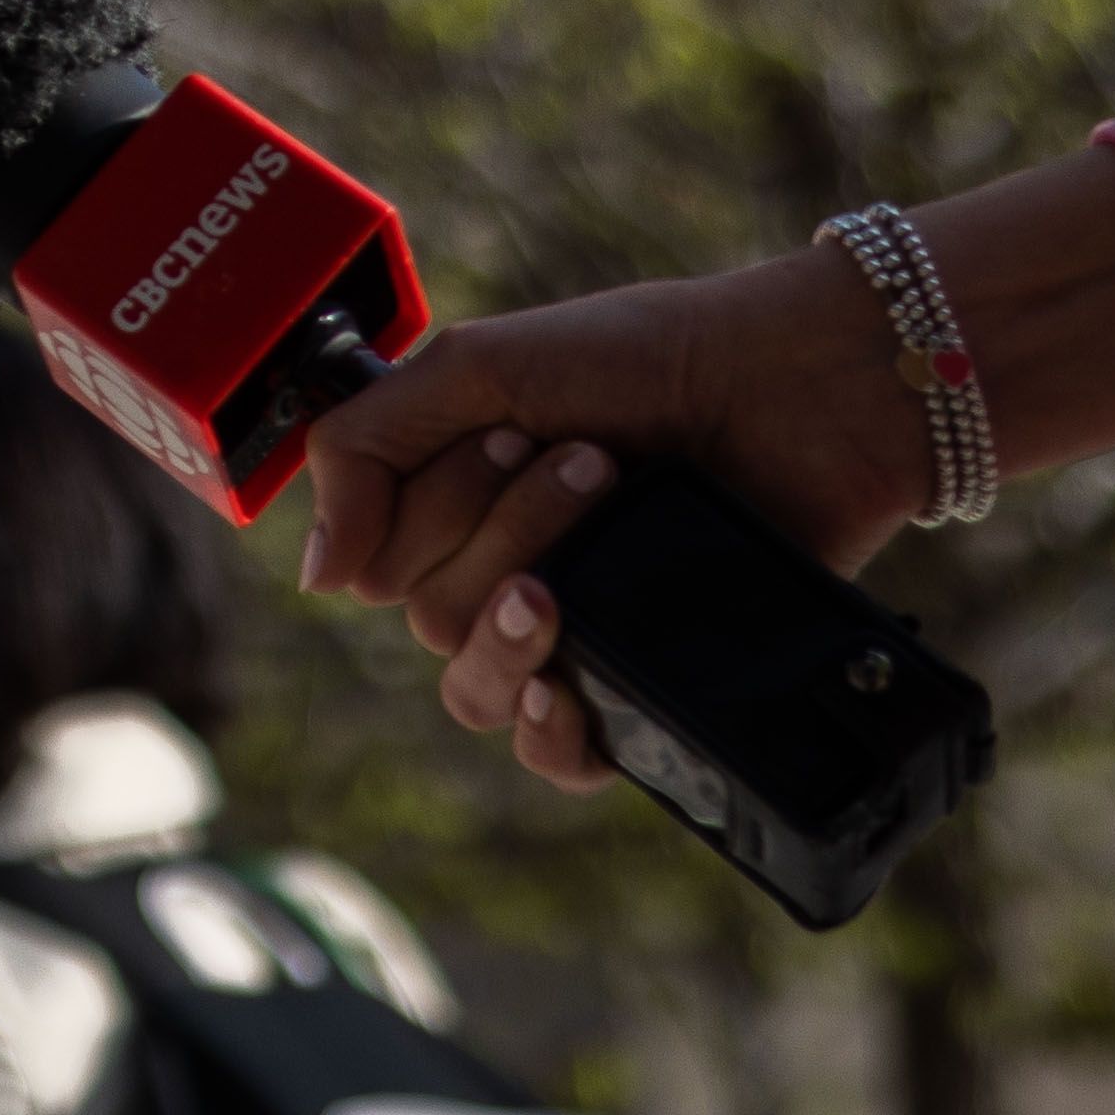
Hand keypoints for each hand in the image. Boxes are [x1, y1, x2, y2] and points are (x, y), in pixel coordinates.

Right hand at [296, 251, 915, 792]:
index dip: (432, 507)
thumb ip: (361, 449)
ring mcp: (573, 633)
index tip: (510, 429)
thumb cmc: (646, 355)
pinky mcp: (643, 684)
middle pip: (431, 619)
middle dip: (506, 530)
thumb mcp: (476, 366)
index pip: (378, 562)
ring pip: (476, 689)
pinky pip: (558, 758)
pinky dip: (548, 730)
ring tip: (593, 540)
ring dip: (523, 613)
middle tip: (593, 459)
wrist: (799, 387)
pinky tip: (562, 689)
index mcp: (452, 502)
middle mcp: (501, 572)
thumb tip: (315, 577)